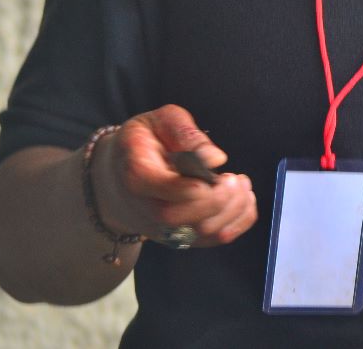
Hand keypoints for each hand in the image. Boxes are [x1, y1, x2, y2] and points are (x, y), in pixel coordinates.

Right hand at [91, 104, 257, 247]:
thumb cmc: (144, 142)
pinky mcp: (182, 236)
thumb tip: (216, 158)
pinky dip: (239, 221)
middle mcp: (146, 208)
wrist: (119, 176)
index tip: (217, 174)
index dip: (192, 188)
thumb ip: (185, 133)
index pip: (161, 193)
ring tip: (240, 183)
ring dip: (233, 209)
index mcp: (136, 176)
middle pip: (181, 218)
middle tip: (233, 177)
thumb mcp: (159, 121)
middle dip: (217, 199)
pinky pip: (213, 240)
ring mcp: (163, 228)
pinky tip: (243, 198)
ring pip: (200, 233)